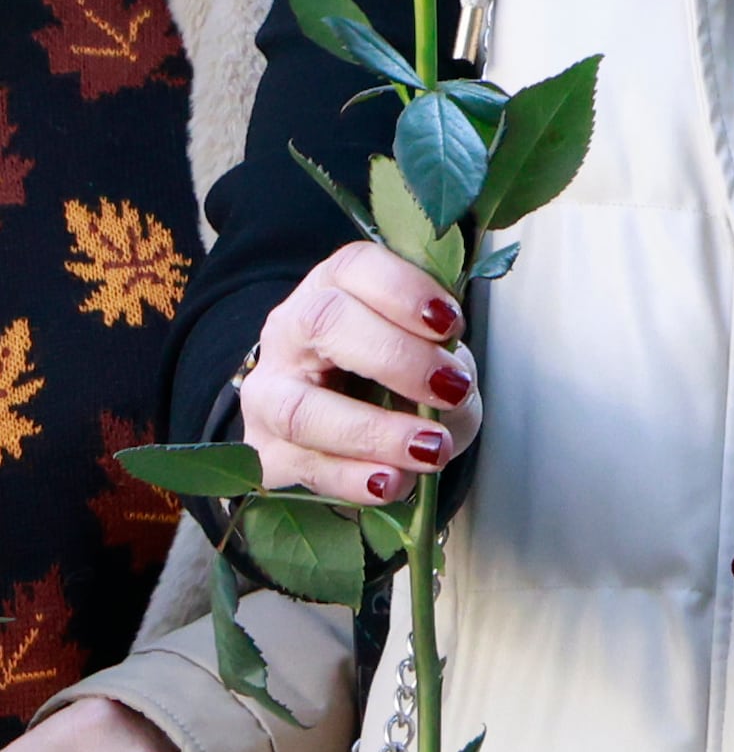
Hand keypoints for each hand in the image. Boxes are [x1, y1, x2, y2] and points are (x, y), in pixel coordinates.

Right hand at [238, 241, 475, 506]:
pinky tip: (393, 483)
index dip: (404, 291)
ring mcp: (267, 393)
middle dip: (396, 359)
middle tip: (453, 389)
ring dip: (375, 433)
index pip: (355, 268)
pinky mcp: (263, 452)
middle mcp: (289, 331)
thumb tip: (451, 381)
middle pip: (323, 325)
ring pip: (302, 409)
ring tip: (432, 450)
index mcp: (334, 286)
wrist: (360, 420)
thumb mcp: (433, 349)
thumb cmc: (404, 371)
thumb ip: (443, 352)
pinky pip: (302, 467)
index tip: (452, 325)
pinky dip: (353, 479)